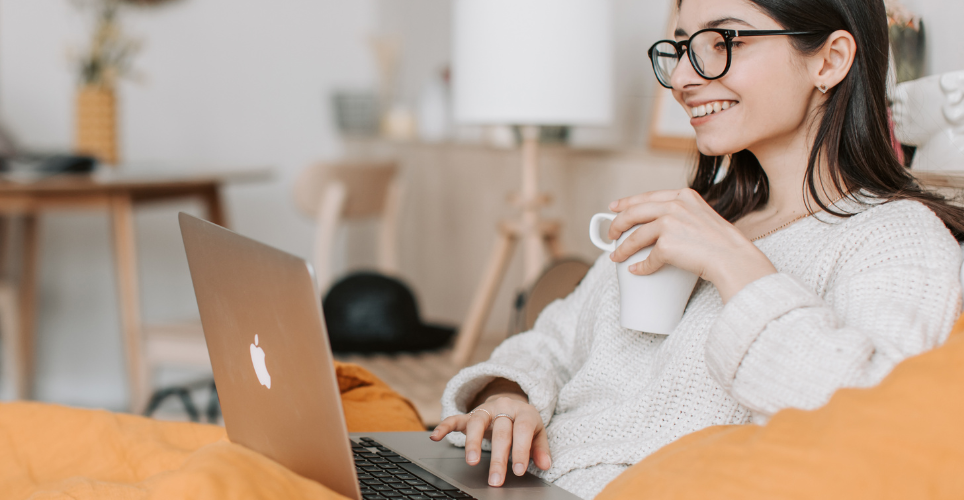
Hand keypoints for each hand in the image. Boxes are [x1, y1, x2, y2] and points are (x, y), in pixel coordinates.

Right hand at [430, 395, 550, 486]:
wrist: (510, 402)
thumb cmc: (524, 423)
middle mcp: (503, 408)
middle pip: (500, 431)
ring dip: (473, 442)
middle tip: (496, 479)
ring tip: (472, 462)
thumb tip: (546, 465)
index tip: (518, 471)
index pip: (522, 430)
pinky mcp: (470, 414)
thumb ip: (541, 449)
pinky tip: (436, 437)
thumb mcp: (538, 432)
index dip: (521, 450)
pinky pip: (455, 418)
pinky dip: (444, 426)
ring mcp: (485, 410)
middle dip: (498, 457)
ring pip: (477, 422)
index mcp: (523, 412)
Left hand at [607, 188, 776, 301]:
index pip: (647, 196)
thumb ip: (683, 214)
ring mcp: (670, 223)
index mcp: (684, 195)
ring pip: (636, 236)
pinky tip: (637, 270)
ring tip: (616, 256)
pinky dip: (641, 266)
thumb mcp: (703, 216)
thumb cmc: (722, 243)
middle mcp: (675, 205)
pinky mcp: (667, 244)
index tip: (614, 207)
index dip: (627, 202)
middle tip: (610, 234)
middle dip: (617, 224)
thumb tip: (659, 225)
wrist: (734, 259)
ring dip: (622, 248)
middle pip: (634, 212)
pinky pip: (648, 258)